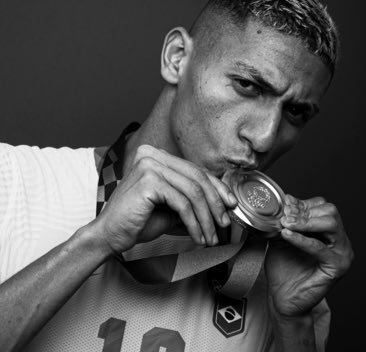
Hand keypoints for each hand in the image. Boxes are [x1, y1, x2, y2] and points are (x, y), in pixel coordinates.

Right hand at [93, 144, 237, 253]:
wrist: (109, 235)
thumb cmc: (138, 220)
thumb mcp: (171, 206)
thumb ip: (192, 199)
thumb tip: (222, 204)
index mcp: (157, 156)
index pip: (195, 170)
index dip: (217, 188)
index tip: (230, 205)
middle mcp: (153, 155)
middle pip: (198, 178)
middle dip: (216, 204)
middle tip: (224, 224)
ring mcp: (149, 165)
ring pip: (193, 192)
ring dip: (206, 218)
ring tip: (211, 236)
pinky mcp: (148, 180)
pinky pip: (182, 203)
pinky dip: (194, 222)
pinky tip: (197, 236)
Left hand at [265, 194, 353, 317]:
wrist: (282, 296)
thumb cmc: (284, 267)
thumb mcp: (281, 235)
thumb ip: (286, 219)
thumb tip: (286, 198)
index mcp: (329, 231)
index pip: (322, 206)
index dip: (302, 204)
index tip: (284, 205)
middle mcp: (339, 240)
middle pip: (330, 212)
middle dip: (304, 211)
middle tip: (285, 216)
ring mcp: (342, 253)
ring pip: (331, 224)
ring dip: (305, 222)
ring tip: (286, 224)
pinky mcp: (337, 267)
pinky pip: (320, 248)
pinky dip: (302, 239)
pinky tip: (287, 235)